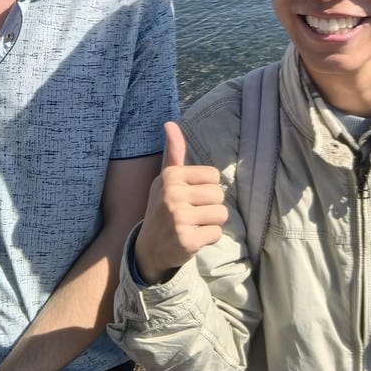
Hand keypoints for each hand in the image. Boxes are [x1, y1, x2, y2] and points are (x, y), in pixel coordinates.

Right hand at [133, 121, 228, 284]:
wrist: (149, 248)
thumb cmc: (163, 208)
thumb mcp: (166, 179)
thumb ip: (174, 152)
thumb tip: (170, 123)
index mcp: (171, 176)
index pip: (214, 177)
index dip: (207, 188)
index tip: (190, 197)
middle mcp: (173, 195)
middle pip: (219, 195)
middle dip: (211, 207)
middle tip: (192, 214)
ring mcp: (179, 218)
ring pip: (221, 214)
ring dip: (211, 223)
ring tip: (193, 225)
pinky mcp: (186, 240)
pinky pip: (216, 233)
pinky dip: (208, 239)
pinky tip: (192, 238)